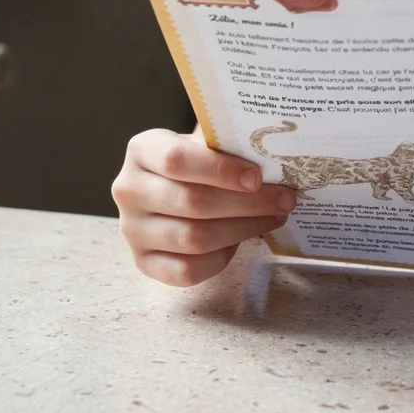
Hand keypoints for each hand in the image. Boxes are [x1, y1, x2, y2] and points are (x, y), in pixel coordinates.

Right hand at [112, 127, 296, 286]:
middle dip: (247, 204)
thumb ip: (227, 145)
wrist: (169, 188)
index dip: (220, 170)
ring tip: (274, 217)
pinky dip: (221, 258)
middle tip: (284, 200)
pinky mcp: (143, 262)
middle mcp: (129, 190)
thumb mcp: (205, 142)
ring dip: (243, 229)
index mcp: (142, 150)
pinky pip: (186, 270)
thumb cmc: (196, 161)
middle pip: (192, 203)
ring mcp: (132, 230)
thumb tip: (272, 156)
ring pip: (193, 238)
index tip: (257, 177)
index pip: (176, 160)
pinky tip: (241, 240)